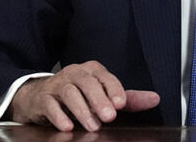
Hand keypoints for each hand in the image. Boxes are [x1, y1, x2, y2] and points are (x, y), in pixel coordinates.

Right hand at [10, 61, 159, 131]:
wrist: (41, 97)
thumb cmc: (78, 95)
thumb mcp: (103, 96)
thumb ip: (128, 99)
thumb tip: (154, 99)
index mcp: (92, 71)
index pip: (105, 77)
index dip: (114, 89)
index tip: (121, 104)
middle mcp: (75, 73)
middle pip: (87, 83)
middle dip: (99, 100)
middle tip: (109, 117)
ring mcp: (57, 84)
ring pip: (69, 93)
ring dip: (81, 110)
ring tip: (92, 126)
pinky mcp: (43, 98)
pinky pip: (50, 104)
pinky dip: (59, 115)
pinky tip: (67, 126)